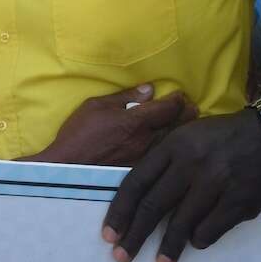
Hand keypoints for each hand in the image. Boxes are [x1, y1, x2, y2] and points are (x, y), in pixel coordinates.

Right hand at [30, 84, 195, 165]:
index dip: (177, 100)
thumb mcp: (96, 106)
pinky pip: (163, 157)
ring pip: (173, 143)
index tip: (180, 95)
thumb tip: (149, 89)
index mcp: (136, 121)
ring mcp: (145, 159)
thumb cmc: (78, 134)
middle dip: (187, 114)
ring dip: (183, 132)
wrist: (67, 169)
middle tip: (193, 108)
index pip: (168, 108)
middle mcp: (146, 140)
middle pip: (177, 126)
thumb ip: (125, 97)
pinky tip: (174, 146)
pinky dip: (172, 148)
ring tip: (189, 125)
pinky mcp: (141, 172)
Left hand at [101, 110, 260, 261]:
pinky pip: (211, 229)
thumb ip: (165, 160)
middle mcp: (191, 163)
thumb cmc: (226, 136)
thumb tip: (141, 195)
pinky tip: (196, 242)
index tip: (109, 234)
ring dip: (168, 247)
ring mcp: (216, 181)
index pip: (137, 182)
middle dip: (135, 235)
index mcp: (174, 145)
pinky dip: (200, 239)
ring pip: (182, 223)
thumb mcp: (190, 135)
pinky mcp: (239, 199)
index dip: (120, 211)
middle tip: (122, 256)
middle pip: (154, 206)